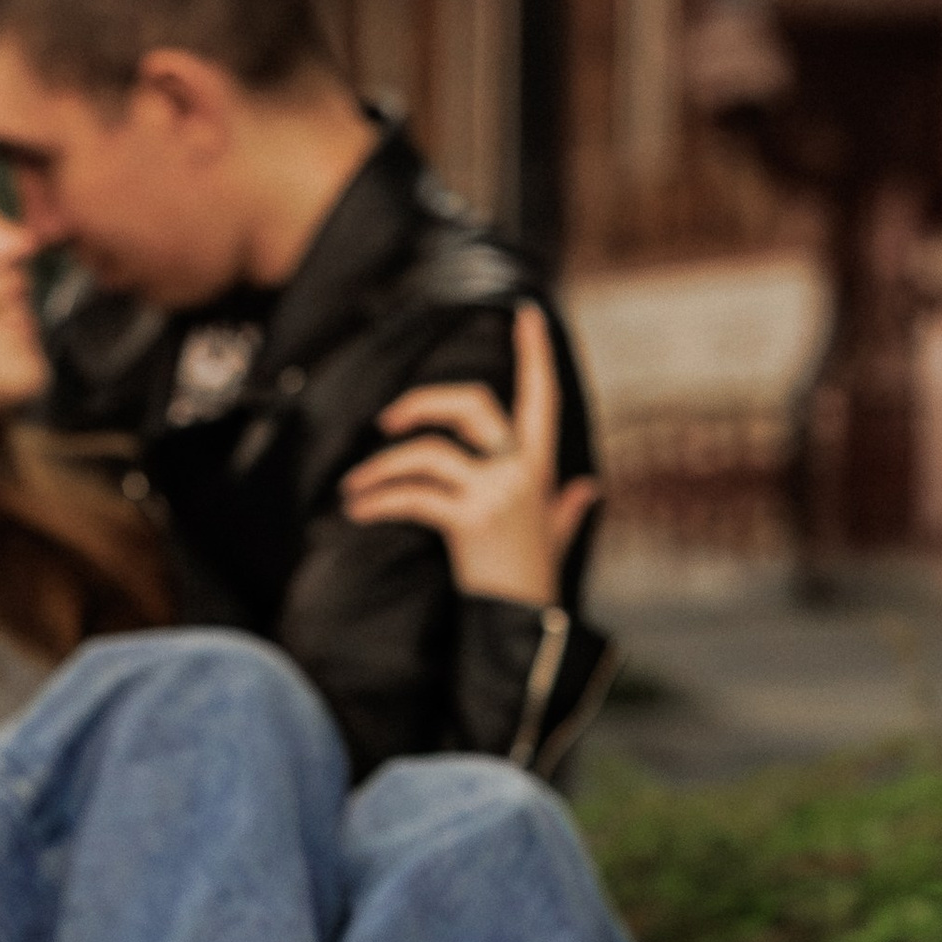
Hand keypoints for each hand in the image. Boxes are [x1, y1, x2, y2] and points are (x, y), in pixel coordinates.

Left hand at [337, 301, 599, 607]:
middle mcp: (521, 472)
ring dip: (381, 468)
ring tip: (353, 488)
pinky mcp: (471, 520)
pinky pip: (413, 496)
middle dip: (423, 402)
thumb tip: (587, 490)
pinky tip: (356, 510)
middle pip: (473, 403)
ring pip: (429, 452)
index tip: (526, 314)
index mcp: (539, 468)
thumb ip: (567, 508)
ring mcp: (498, 494)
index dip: (535, 354)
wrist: (523, 627)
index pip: (543, 399)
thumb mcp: (556, 537)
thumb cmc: (532, 581)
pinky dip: (377, 501)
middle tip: (386, 421)